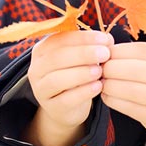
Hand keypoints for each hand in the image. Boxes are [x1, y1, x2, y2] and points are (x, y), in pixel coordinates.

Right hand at [24, 29, 112, 145]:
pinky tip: (98, 86)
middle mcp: (37, 68)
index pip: (60, 39)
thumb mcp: (81, 58)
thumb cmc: (75, 74)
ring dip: (80, 73)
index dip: (83, 38)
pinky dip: (83, 92)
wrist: (68, 106)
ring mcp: (41, 89)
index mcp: (42, 50)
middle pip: (56, 57)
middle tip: (105, 53)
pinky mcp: (52, 107)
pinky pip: (65, 100)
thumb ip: (91, 46)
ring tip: (99, 71)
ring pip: (57, 80)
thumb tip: (108, 39)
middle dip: (83, 54)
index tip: (104, 39)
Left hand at [101, 42, 145, 145]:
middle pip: (136, 70)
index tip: (104, 53)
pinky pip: (130, 108)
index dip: (119, 51)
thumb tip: (106, 49)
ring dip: (110, 85)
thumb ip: (138, 56)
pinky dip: (114, 101)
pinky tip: (106, 95)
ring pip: (131, 90)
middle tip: (99, 69)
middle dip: (112, 68)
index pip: (142, 50)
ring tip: (101, 82)